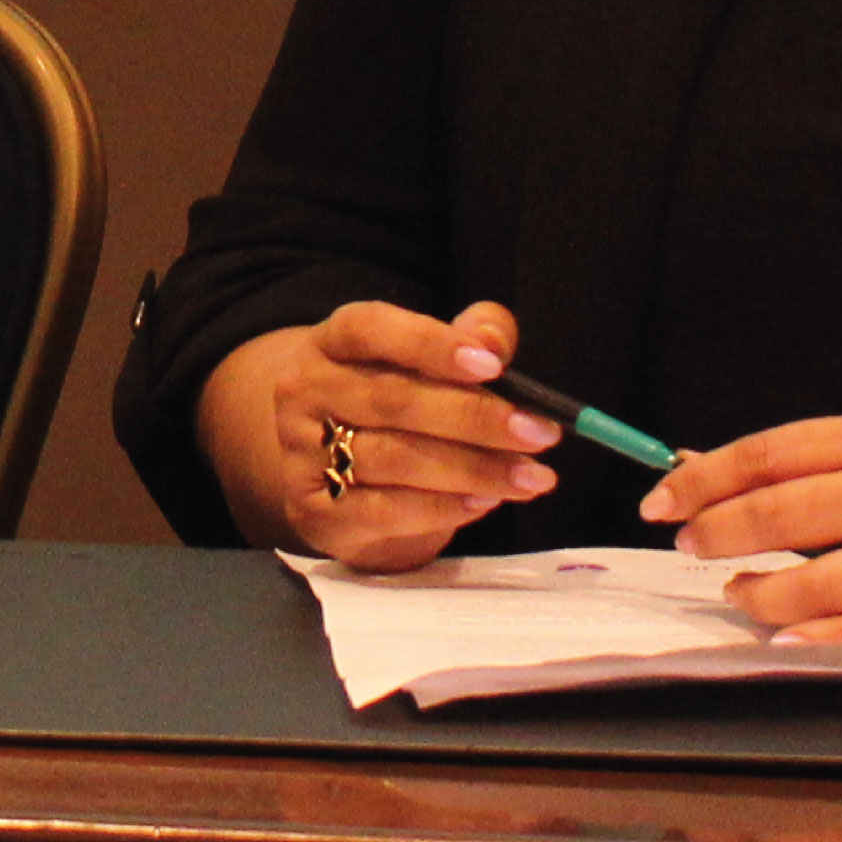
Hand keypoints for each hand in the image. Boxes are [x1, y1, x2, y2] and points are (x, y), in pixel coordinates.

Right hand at [198, 297, 559, 569]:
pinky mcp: (314, 512)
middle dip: (475, 417)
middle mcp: (304, 392)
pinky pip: (383, 512)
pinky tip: (484, 501)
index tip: (492, 365)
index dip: (430, 344)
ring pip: (394, 459)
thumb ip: (468, 340)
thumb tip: (493, 341)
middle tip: (540, 433)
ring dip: (474, 469)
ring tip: (531, 477)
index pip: (369, 329)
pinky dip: (441, 508)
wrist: (331, 476)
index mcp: (330, 343)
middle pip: (392, 400)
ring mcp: (301, 455)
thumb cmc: (392, 408)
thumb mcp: (426, 365)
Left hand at [642, 399, 841, 644]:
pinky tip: (787, 636)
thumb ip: (825, 453)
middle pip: (785, 515)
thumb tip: (728, 476)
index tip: (662, 498)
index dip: (705, 477)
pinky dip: (827, 638)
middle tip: (687, 544)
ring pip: (824, 581)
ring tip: (735, 593)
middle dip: (718, 532)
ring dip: (762, 591)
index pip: (770, 456)